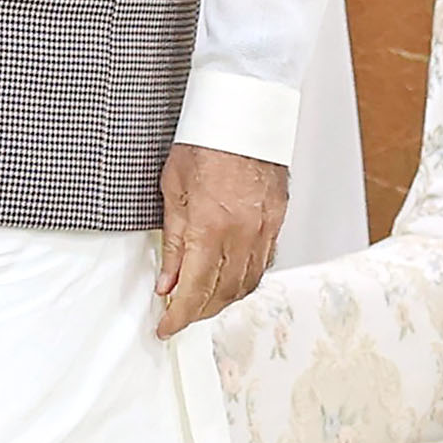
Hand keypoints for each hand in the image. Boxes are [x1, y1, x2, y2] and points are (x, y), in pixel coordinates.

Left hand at [155, 144, 287, 338]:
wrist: (242, 114)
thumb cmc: (203, 143)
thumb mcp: (172, 191)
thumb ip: (172, 242)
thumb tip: (167, 282)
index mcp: (211, 226)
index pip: (194, 289)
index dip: (179, 315)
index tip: (166, 328)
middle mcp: (242, 234)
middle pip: (222, 293)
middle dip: (198, 312)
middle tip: (177, 317)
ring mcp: (264, 230)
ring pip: (245, 284)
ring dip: (221, 301)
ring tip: (199, 303)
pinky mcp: (277, 222)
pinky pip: (261, 265)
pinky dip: (242, 281)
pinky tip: (227, 280)